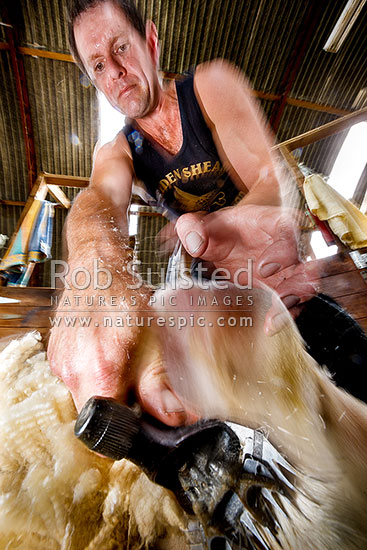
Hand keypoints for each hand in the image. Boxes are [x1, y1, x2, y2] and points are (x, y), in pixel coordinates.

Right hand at [47, 284, 195, 425]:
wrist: (97, 265)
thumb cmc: (124, 295)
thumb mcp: (154, 340)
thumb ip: (159, 384)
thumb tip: (175, 418)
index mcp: (96, 370)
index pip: (99, 432)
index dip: (121, 433)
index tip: (134, 422)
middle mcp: (70, 370)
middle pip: (93, 415)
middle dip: (115, 409)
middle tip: (134, 385)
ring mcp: (59, 363)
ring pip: (84, 396)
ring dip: (104, 388)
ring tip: (121, 362)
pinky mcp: (55, 355)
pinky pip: (75, 378)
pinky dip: (92, 374)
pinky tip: (107, 352)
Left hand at [175, 203, 315, 332]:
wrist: (232, 243)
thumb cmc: (224, 231)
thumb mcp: (206, 224)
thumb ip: (194, 228)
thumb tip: (192, 241)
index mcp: (274, 225)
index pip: (289, 232)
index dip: (282, 250)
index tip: (264, 268)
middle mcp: (288, 250)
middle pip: (306, 266)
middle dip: (297, 286)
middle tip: (279, 300)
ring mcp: (288, 275)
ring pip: (303, 290)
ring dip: (291, 306)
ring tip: (272, 322)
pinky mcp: (283, 294)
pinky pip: (290, 307)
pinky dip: (283, 318)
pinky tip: (269, 328)